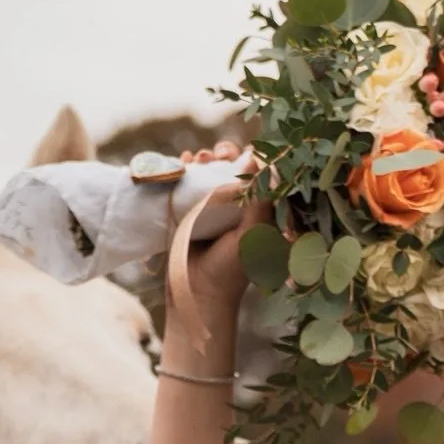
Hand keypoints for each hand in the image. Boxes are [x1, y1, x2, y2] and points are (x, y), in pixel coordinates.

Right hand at [161, 152, 273, 365]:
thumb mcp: (251, 232)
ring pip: (212, 171)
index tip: (238, 152)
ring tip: (197, 159)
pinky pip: (192, 182)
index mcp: (259, 210)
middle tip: (215, 154)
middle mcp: (238, 205)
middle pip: (233, 166)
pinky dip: (188, 167)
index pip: (257, 172)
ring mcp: (215, 207)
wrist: (198, 291)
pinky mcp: (194, 211)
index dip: (249, 156)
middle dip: (224, 154)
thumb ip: (257, 198)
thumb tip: (256, 159)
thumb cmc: (230, 268)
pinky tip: (184, 160)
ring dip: (205, 158)